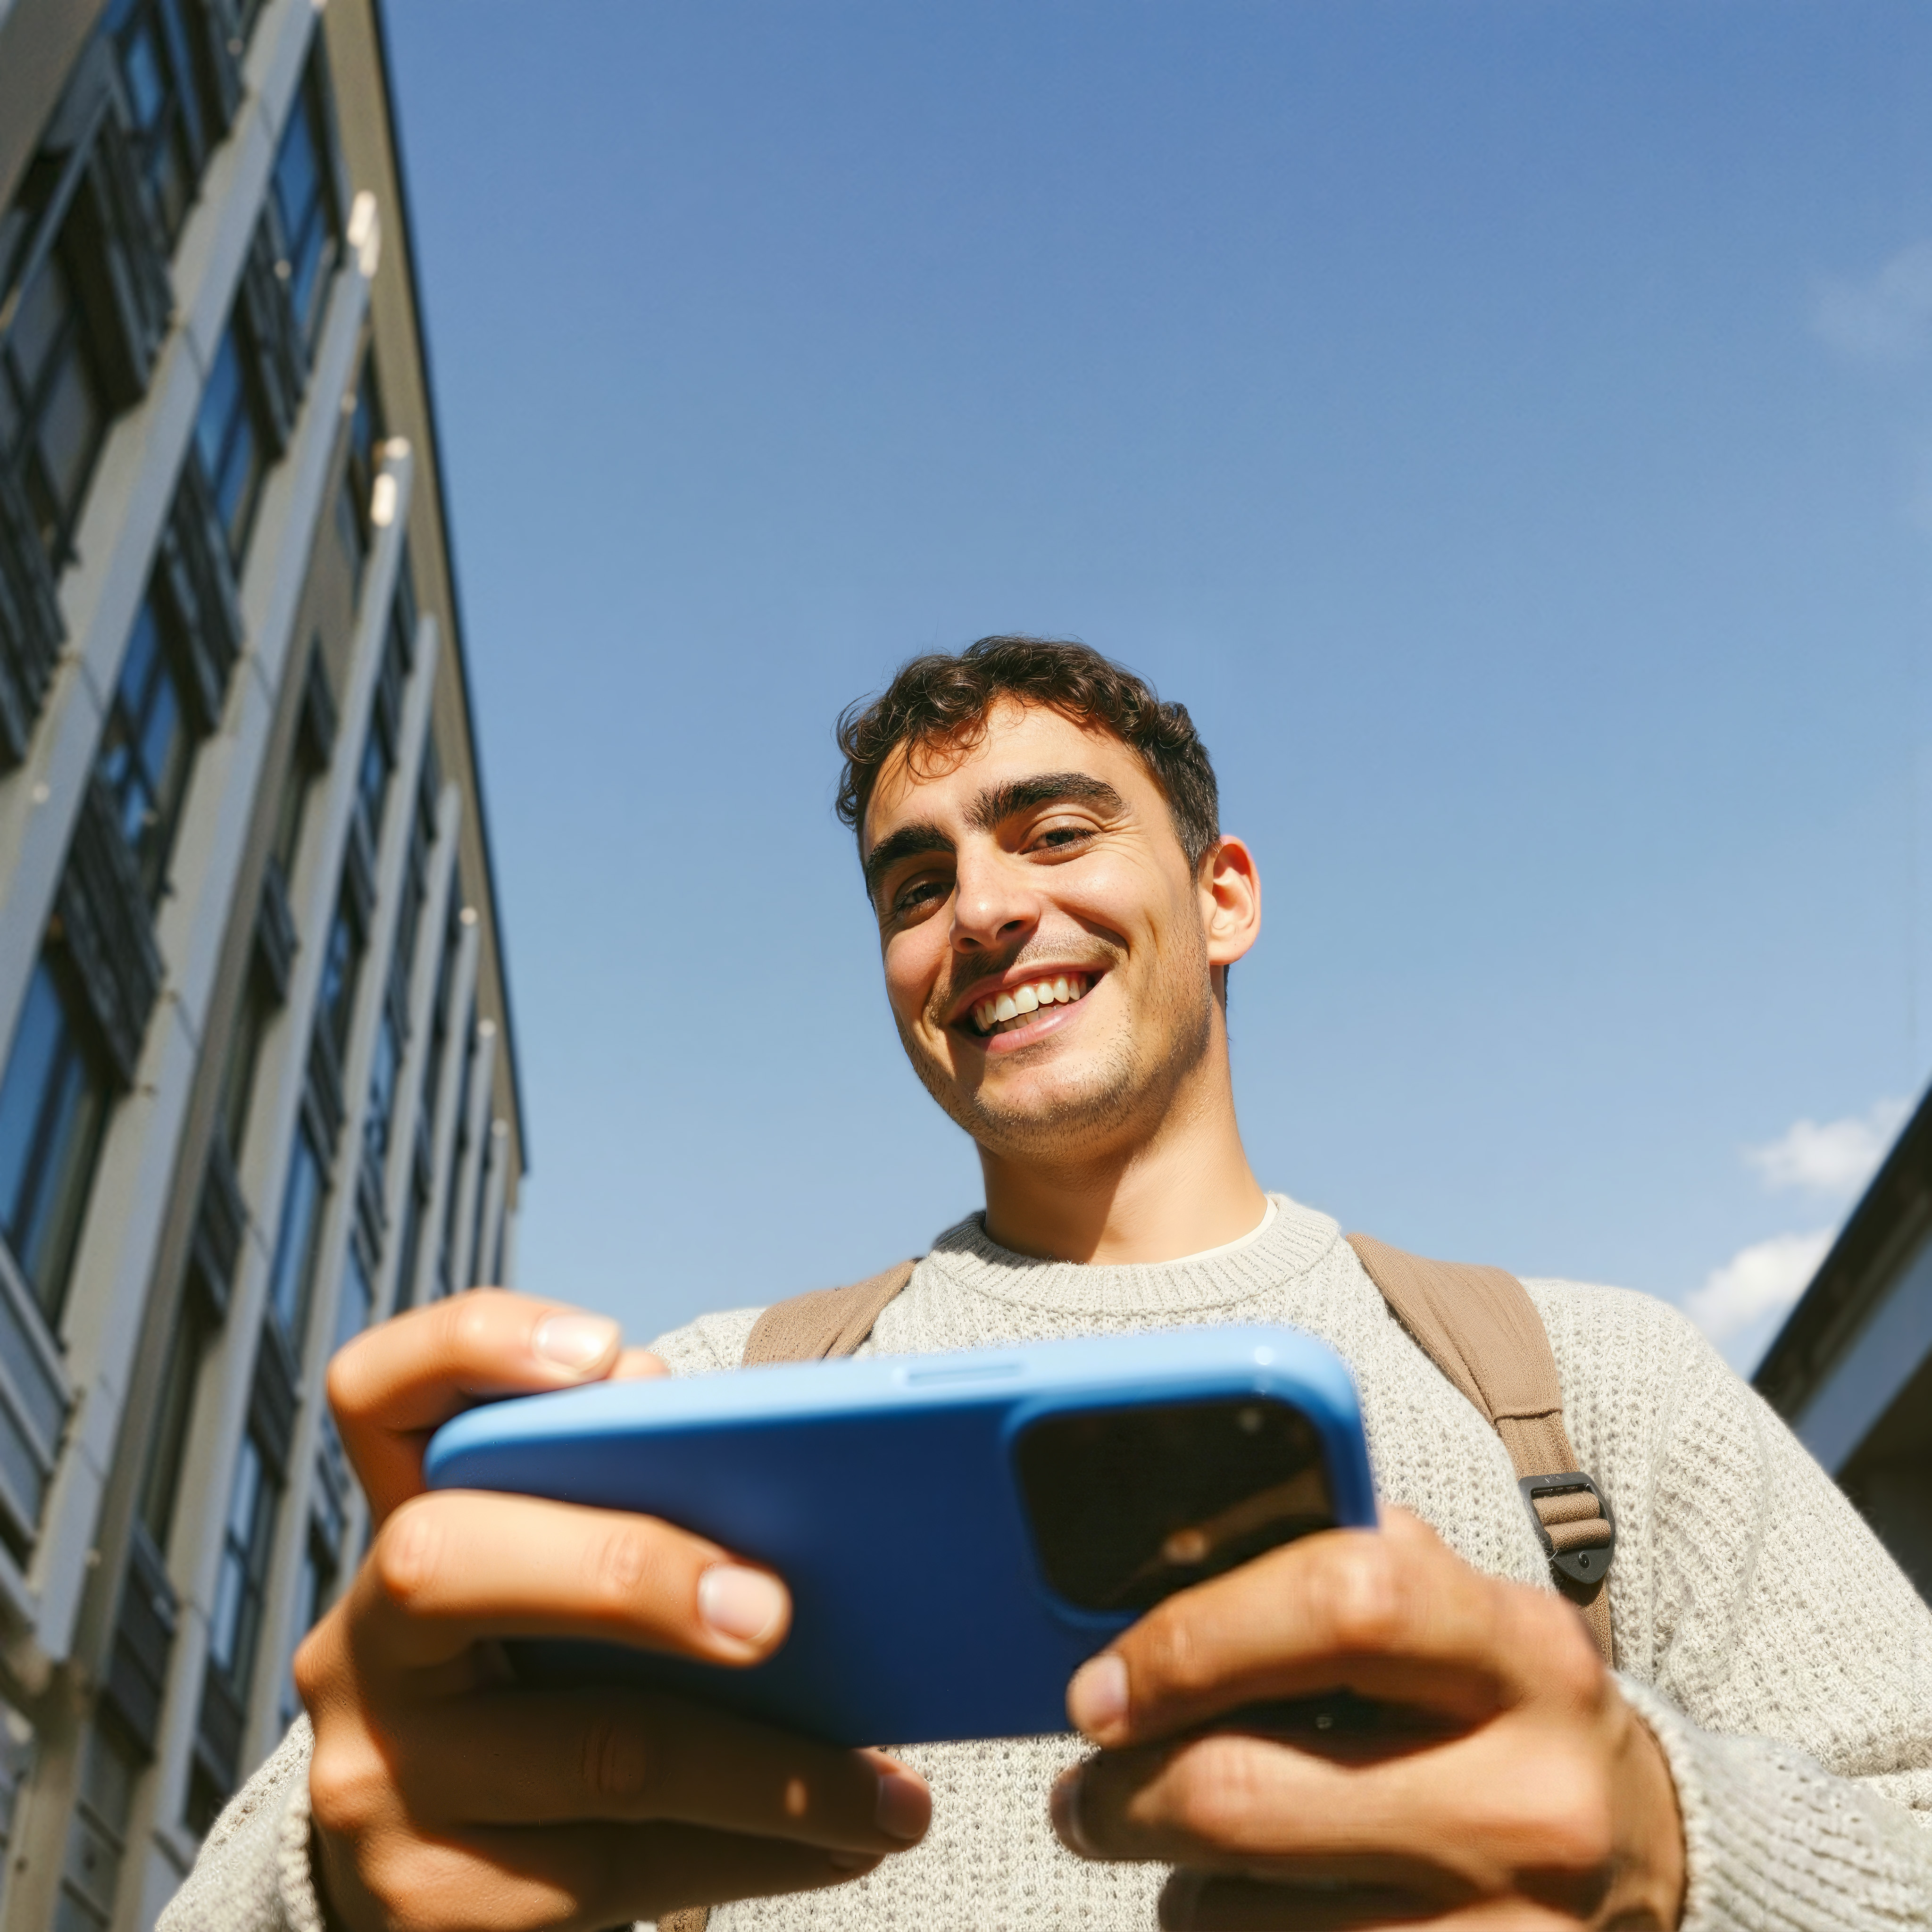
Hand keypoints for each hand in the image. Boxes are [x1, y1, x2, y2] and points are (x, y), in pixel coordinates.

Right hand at [297, 1291, 929, 1931]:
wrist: (461, 1880)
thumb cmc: (564, 1684)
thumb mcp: (577, 1585)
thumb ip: (634, 1504)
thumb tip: (770, 1475)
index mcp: (408, 1526)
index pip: (378, 1393)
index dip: (473, 1345)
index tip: (606, 1353)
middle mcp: (360, 1646)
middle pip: (448, 1560)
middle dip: (629, 1570)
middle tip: (776, 1611)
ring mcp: (376, 1785)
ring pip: (594, 1755)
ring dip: (775, 1771)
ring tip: (890, 1789)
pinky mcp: (431, 1910)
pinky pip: (626, 1874)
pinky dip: (763, 1853)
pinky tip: (849, 1842)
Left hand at [1050, 1508, 1682, 1929]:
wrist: (1659, 1866)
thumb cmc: (1511, 1721)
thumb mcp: (1469, 1621)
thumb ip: (1355, 1569)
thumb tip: (1189, 1544)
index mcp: (1522, 1652)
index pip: (1340, 1602)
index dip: (1191, 1640)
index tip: (1103, 1686)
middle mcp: (1531, 1798)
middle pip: (1246, 1793)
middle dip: (1123, 1794)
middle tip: (1084, 1792)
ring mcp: (1513, 1930)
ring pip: (1236, 1918)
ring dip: (1175, 1888)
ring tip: (1180, 1857)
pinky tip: (1238, 1915)